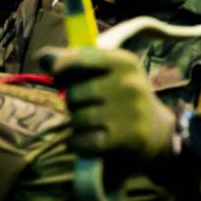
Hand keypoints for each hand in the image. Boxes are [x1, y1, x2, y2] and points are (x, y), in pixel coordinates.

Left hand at [41, 47, 174, 163]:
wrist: (158, 133)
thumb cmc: (122, 98)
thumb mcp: (107, 73)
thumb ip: (75, 62)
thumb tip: (42, 57)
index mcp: (124, 61)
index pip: (78, 59)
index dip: (61, 69)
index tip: (59, 77)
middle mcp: (129, 83)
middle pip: (74, 93)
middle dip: (73, 103)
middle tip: (87, 106)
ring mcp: (130, 111)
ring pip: (77, 118)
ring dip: (77, 125)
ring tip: (91, 124)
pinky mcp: (127, 138)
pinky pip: (83, 141)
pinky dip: (78, 144)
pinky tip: (87, 141)